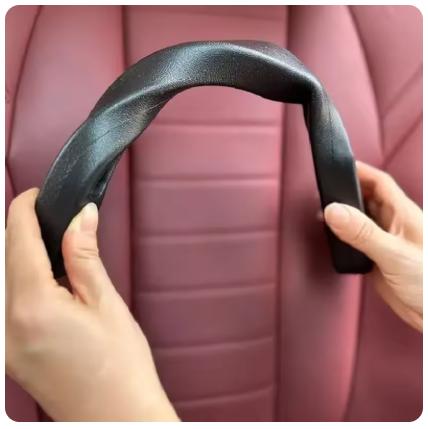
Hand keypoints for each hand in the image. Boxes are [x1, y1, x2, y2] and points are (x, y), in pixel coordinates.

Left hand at [6, 189, 178, 420]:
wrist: (118, 416)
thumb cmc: (120, 364)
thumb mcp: (105, 302)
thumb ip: (85, 255)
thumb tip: (80, 217)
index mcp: (33, 306)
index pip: (18, 242)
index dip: (24, 211)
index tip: (37, 194)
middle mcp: (7, 326)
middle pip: (6, 262)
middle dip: (22, 232)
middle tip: (50, 216)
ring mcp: (6, 345)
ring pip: (6, 284)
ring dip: (23, 258)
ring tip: (55, 246)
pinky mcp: (12, 356)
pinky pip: (10, 307)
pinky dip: (24, 285)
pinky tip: (50, 282)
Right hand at [324, 161, 422, 331]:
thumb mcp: (393, 253)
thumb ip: (362, 232)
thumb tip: (334, 211)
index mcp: (403, 214)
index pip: (379, 182)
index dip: (360, 170)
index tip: (338, 166)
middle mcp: (393, 224)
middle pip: (366, 197)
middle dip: (346, 191)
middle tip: (325, 191)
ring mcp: (384, 241)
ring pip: (360, 219)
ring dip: (343, 215)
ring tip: (324, 213)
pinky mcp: (377, 258)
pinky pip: (356, 240)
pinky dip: (343, 236)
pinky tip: (334, 240)